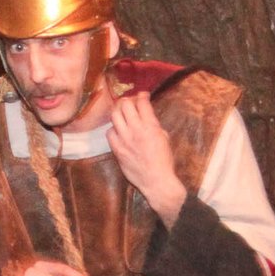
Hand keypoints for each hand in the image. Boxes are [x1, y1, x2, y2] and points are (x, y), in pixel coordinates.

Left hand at [108, 91, 186, 225]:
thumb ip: (154, 124)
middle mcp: (136, 130)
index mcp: (151, 126)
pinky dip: (113, 129)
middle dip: (128, 100)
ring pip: (114, 116)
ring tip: (122, 112)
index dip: (141, 95)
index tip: (142, 95)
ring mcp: (124, 140)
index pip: (142, 102)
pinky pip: (109, 133)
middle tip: (130, 102)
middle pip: (125, 105)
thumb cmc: (164, 160)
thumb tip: (146, 116)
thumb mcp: (164, 137)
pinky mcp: (117, 150)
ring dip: (118, 111)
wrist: (156, 180)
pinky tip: (118, 130)